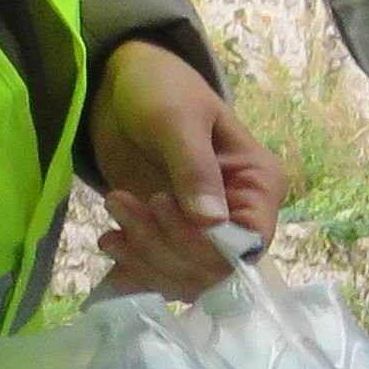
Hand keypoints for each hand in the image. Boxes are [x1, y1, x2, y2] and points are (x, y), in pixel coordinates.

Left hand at [86, 40, 288, 298]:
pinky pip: (163, 276)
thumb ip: (194, 169)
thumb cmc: (160, 90)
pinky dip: (133, 269)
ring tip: (113, 204)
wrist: (125, 90)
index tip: (158, 206)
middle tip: (120, 200)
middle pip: (215, 267)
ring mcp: (207, 234)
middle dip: (163, 244)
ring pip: (187, 278)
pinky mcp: (174, 241)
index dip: (204, 243)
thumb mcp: (176, 121)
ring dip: (143, 254)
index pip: (249, 241)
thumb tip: (211, 222)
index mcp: (259, 185)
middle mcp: (241, 217)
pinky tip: (110, 240)